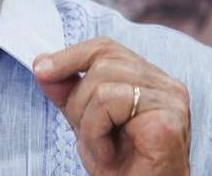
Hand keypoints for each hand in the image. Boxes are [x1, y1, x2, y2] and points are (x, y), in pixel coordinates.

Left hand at [33, 38, 190, 175]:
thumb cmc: (123, 168)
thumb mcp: (86, 123)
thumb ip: (69, 93)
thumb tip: (42, 65)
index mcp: (149, 80)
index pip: (106, 47)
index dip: (71, 55)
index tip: (41, 69)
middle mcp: (165, 84)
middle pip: (102, 61)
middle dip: (78, 99)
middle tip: (87, 134)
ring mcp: (170, 99)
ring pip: (102, 83)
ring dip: (87, 121)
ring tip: (100, 147)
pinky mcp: (168, 117)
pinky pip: (111, 102)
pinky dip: (96, 131)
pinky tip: (108, 153)